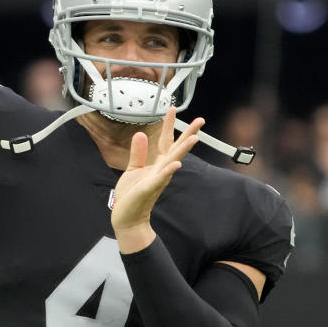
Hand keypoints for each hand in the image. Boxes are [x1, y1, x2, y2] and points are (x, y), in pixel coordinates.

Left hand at [112, 108, 202, 252]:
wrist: (127, 217)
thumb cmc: (131, 195)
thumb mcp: (132, 169)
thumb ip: (138, 153)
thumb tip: (139, 134)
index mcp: (157, 164)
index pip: (165, 141)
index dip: (168, 125)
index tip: (172, 109)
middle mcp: (161, 170)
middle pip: (177, 149)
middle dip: (188, 134)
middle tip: (200, 121)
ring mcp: (157, 179)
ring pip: (173, 161)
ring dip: (183, 150)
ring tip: (194, 138)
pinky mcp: (149, 189)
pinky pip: (161, 179)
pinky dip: (168, 171)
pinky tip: (175, 164)